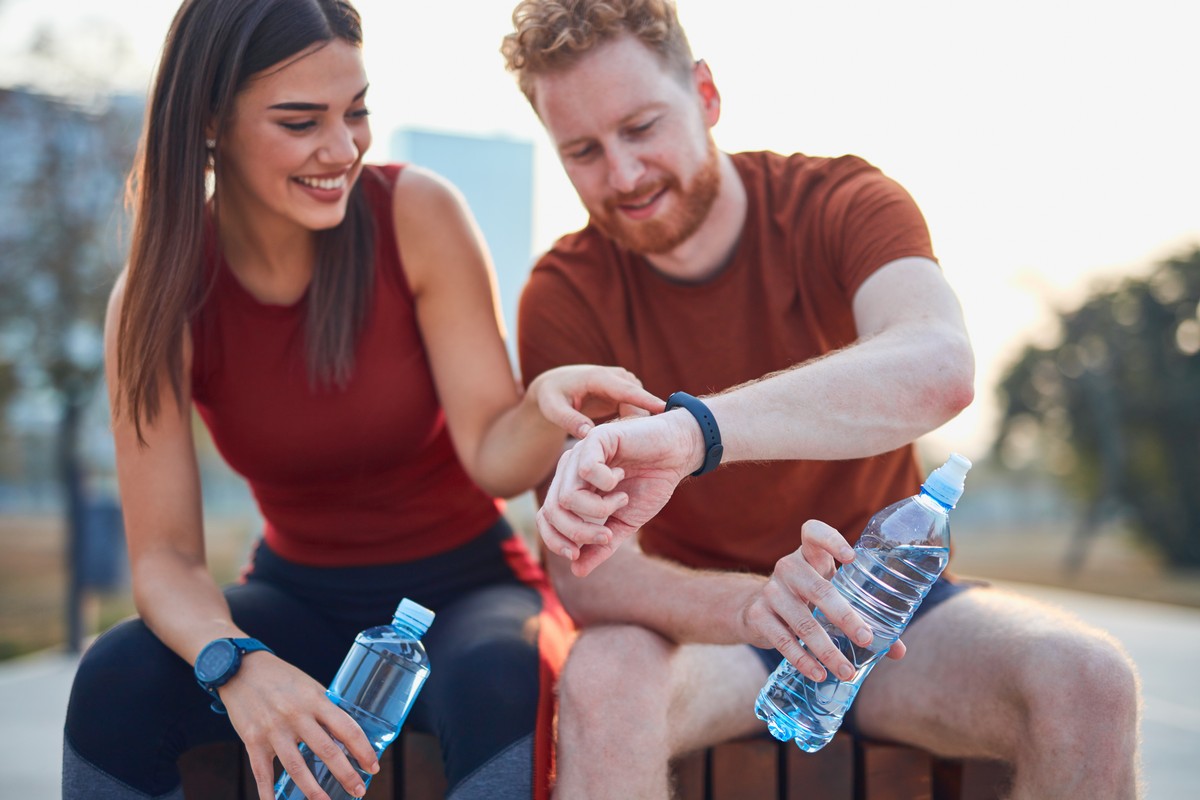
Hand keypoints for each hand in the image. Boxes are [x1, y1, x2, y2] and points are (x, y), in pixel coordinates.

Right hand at [218, 652, 377, 799]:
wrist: (240, 669)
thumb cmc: (281, 678)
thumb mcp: (309, 686)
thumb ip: (325, 708)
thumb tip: (346, 734)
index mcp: (315, 700)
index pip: (346, 728)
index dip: (363, 750)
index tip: (373, 766)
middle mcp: (296, 715)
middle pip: (326, 750)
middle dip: (346, 774)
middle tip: (359, 791)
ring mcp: (273, 730)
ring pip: (297, 767)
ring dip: (314, 790)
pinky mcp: (252, 740)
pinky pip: (262, 773)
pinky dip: (269, 793)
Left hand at [528, 365, 663, 438]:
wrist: (555, 385)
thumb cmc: (552, 397)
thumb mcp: (553, 409)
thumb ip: (569, 421)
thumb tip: (588, 435)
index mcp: (599, 377)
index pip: (627, 389)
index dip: (646, 399)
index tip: (664, 409)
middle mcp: (616, 376)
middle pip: (638, 400)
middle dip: (638, 422)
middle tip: (629, 445)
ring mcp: (623, 382)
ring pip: (639, 406)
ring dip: (634, 424)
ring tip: (622, 441)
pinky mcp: (626, 391)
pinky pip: (637, 409)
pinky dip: (632, 422)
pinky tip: (622, 435)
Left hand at [536, 410, 701, 575]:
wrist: (677, 453)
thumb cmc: (650, 484)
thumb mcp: (624, 523)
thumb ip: (602, 545)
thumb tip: (577, 572)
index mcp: (571, 487)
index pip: (546, 518)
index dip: (556, 541)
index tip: (577, 555)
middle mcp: (569, 469)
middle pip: (552, 510)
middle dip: (579, 532)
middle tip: (606, 535)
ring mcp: (580, 452)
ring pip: (567, 496)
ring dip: (598, 509)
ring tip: (621, 501)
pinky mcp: (597, 438)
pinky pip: (587, 470)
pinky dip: (606, 484)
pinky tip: (620, 478)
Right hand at [741, 520, 905, 681]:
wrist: (753, 607)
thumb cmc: (805, 597)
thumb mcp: (830, 594)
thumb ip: (863, 616)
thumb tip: (898, 651)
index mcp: (809, 555)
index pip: (814, 533)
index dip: (831, 540)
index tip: (852, 557)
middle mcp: (788, 568)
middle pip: (818, 589)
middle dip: (845, 616)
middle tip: (867, 639)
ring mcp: (771, 591)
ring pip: (802, 622)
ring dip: (827, 650)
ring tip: (847, 671)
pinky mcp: (758, 616)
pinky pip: (783, 640)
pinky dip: (803, 660)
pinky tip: (819, 674)